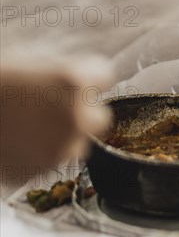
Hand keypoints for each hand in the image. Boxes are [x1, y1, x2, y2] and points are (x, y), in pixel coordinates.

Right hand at [1, 60, 111, 183]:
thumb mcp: (27, 63)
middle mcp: (72, 117)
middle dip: (83, 113)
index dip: (89, 78)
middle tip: (57, 108)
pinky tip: (15, 141)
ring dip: (63, 137)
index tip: (79, 80)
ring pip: (77, 145)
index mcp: (72, 81)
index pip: (104, 76)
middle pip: (100, 118)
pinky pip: (50, 162)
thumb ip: (61, 73)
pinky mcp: (36, 172)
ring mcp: (56, 148)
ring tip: (30, 126)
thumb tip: (82, 78)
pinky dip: (39, 154)